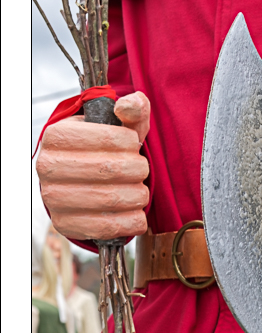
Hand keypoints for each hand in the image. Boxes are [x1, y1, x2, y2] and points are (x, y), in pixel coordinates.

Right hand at [36, 92, 150, 240]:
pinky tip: (136, 214)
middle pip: (109, 169)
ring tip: (139, 191)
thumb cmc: (106, 150)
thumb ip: (133, 109)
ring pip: (111, 199)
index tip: (134, 146)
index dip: (130, 143)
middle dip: (137, 171)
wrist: (82, 182)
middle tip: (141, 171)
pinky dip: (132, 222)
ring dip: (138, 196)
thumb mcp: (120, 126)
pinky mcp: (65, 224)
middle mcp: (48, 166)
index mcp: (58, 135)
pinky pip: (107, 227)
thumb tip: (131, 105)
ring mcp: (53, 198)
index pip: (106, 137)